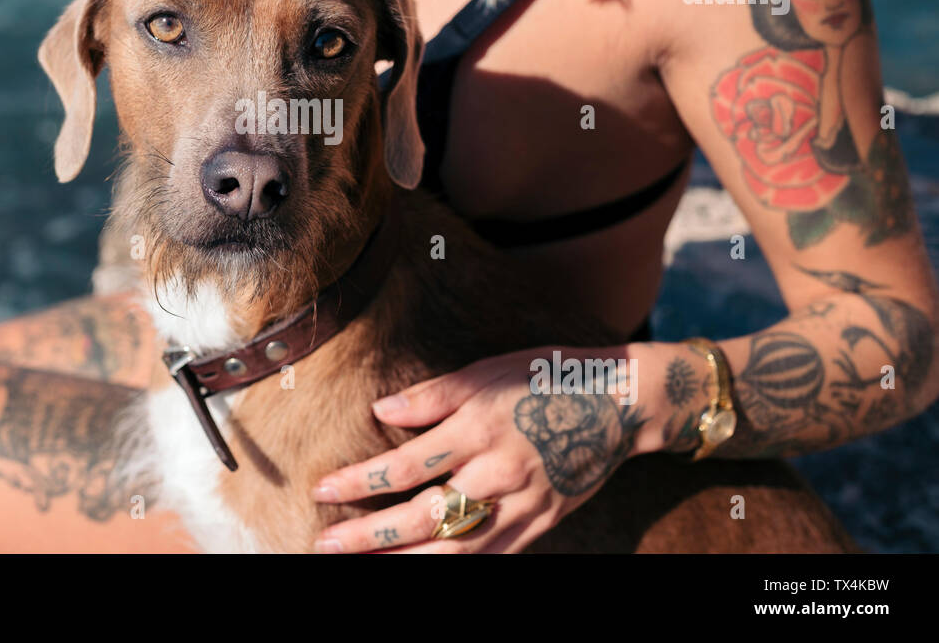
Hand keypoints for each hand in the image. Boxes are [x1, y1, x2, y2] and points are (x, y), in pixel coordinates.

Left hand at [310, 348, 648, 552]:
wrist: (618, 403)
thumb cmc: (542, 377)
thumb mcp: (484, 370)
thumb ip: (432, 395)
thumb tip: (382, 411)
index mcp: (477, 430)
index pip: (404, 466)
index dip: (358, 481)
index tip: (321, 489)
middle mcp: (497, 474)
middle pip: (424, 518)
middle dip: (370, 536)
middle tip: (326, 543)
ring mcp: (522, 505)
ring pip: (457, 551)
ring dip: (407, 562)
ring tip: (367, 566)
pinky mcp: (541, 522)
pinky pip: (494, 556)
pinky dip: (457, 567)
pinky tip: (424, 566)